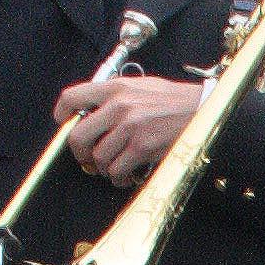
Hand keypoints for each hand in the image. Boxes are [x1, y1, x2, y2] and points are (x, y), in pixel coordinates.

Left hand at [55, 68, 204, 184]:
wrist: (202, 109)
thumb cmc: (174, 100)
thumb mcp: (141, 87)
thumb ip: (116, 96)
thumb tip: (93, 113)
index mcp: (116, 87)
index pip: (73, 97)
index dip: (62, 114)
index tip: (64, 124)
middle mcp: (119, 106)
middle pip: (78, 135)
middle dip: (80, 153)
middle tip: (88, 157)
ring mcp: (129, 127)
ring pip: (98, 158)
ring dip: (104, 168)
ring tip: (115, 167)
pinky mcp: (142, 147)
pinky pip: (117, 170)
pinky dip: (119, 178)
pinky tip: (127, 175)